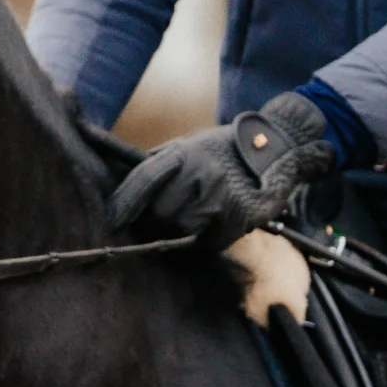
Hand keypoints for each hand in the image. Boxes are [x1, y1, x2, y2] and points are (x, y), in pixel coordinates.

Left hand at [107, 91, 336, 248]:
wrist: (274, 148)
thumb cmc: (222, 150)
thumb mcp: (189, 145)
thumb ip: (159, 163)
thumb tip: (124, 185)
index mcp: (181, 152)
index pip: (143, 180)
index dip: (124, 203)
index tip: (112, 221)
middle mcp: (198, 171)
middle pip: (160, 211)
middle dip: (157, 221)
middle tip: (162, 222)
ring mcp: (219, 193)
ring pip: (183, 228)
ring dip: (184, 230)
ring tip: (194, 219)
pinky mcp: (239, 214)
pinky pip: (210, 241)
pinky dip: (207, 240)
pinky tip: (214, 226)